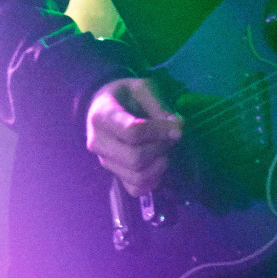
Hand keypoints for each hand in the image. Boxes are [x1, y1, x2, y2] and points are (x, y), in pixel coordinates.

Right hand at [85, 77, 183, 195]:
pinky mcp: (114, 174)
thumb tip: (177, 127)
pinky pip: (136, 189)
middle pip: (135, 158)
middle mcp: (98, 142)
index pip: (132, 132)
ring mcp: (104, 161)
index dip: (160, 131)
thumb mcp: (142, 88)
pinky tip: (157, 163)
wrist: (103, 106)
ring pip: (137, 176)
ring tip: (164, 149)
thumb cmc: (125, 95)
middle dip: (161, 148)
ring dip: (160, 165)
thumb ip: (158, 105)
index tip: (178, 127)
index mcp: (102, 116)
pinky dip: (153, 181)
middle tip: (171, 138)